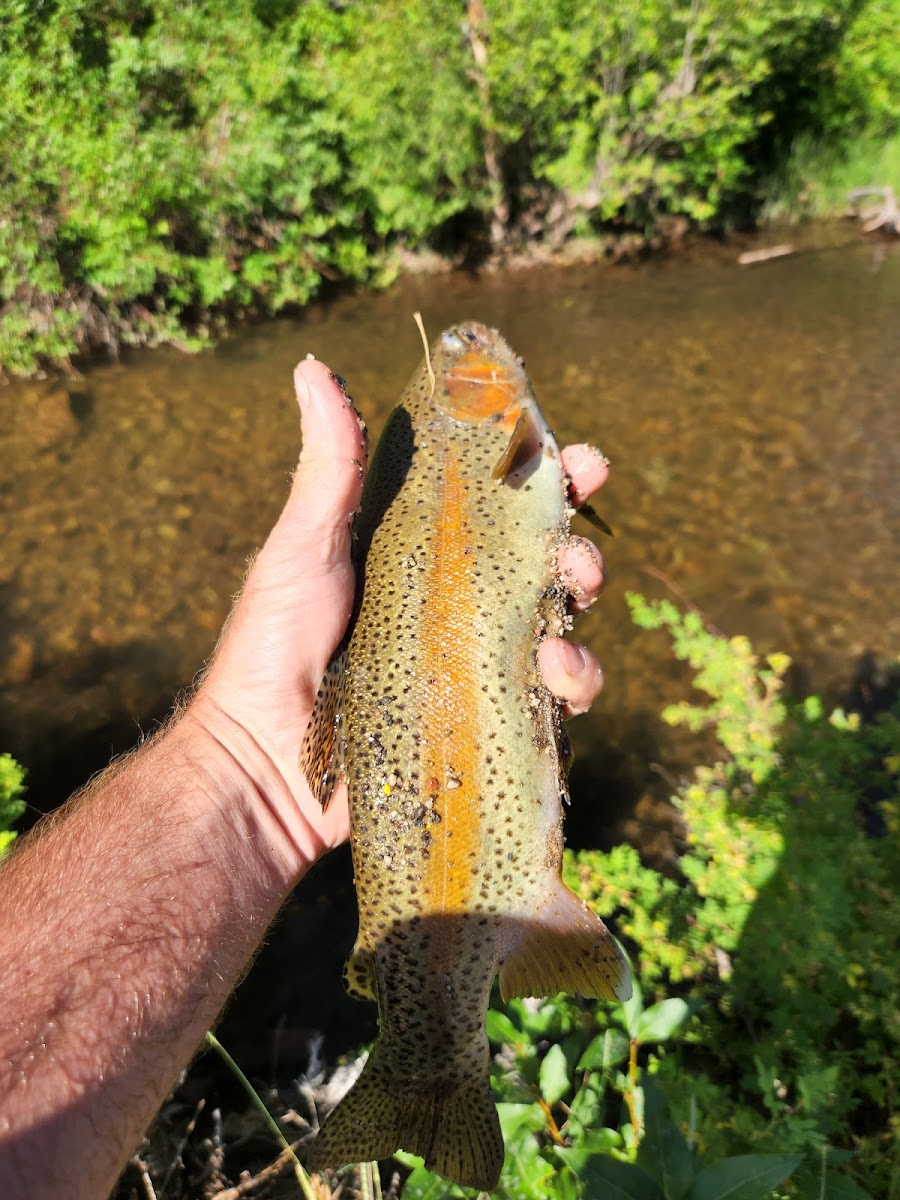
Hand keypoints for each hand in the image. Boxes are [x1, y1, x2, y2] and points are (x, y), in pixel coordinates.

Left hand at [192, 361, 608, 872]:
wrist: (261, 764)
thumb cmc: (271, 648)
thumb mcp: (303, 547)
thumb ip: (328, 467)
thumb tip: (312, 366)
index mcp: (421, 555)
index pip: (498, 506)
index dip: (547, 478)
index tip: (581, 460)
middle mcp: (457, 606)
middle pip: (543, 564)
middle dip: (578, 546)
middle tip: (576, 551)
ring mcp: (474, 665)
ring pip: (560, 626)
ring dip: (583, 611)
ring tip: (569, 608)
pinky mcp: (485, 720)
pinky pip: (553, 699)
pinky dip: (574, 681)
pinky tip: (558, 674)